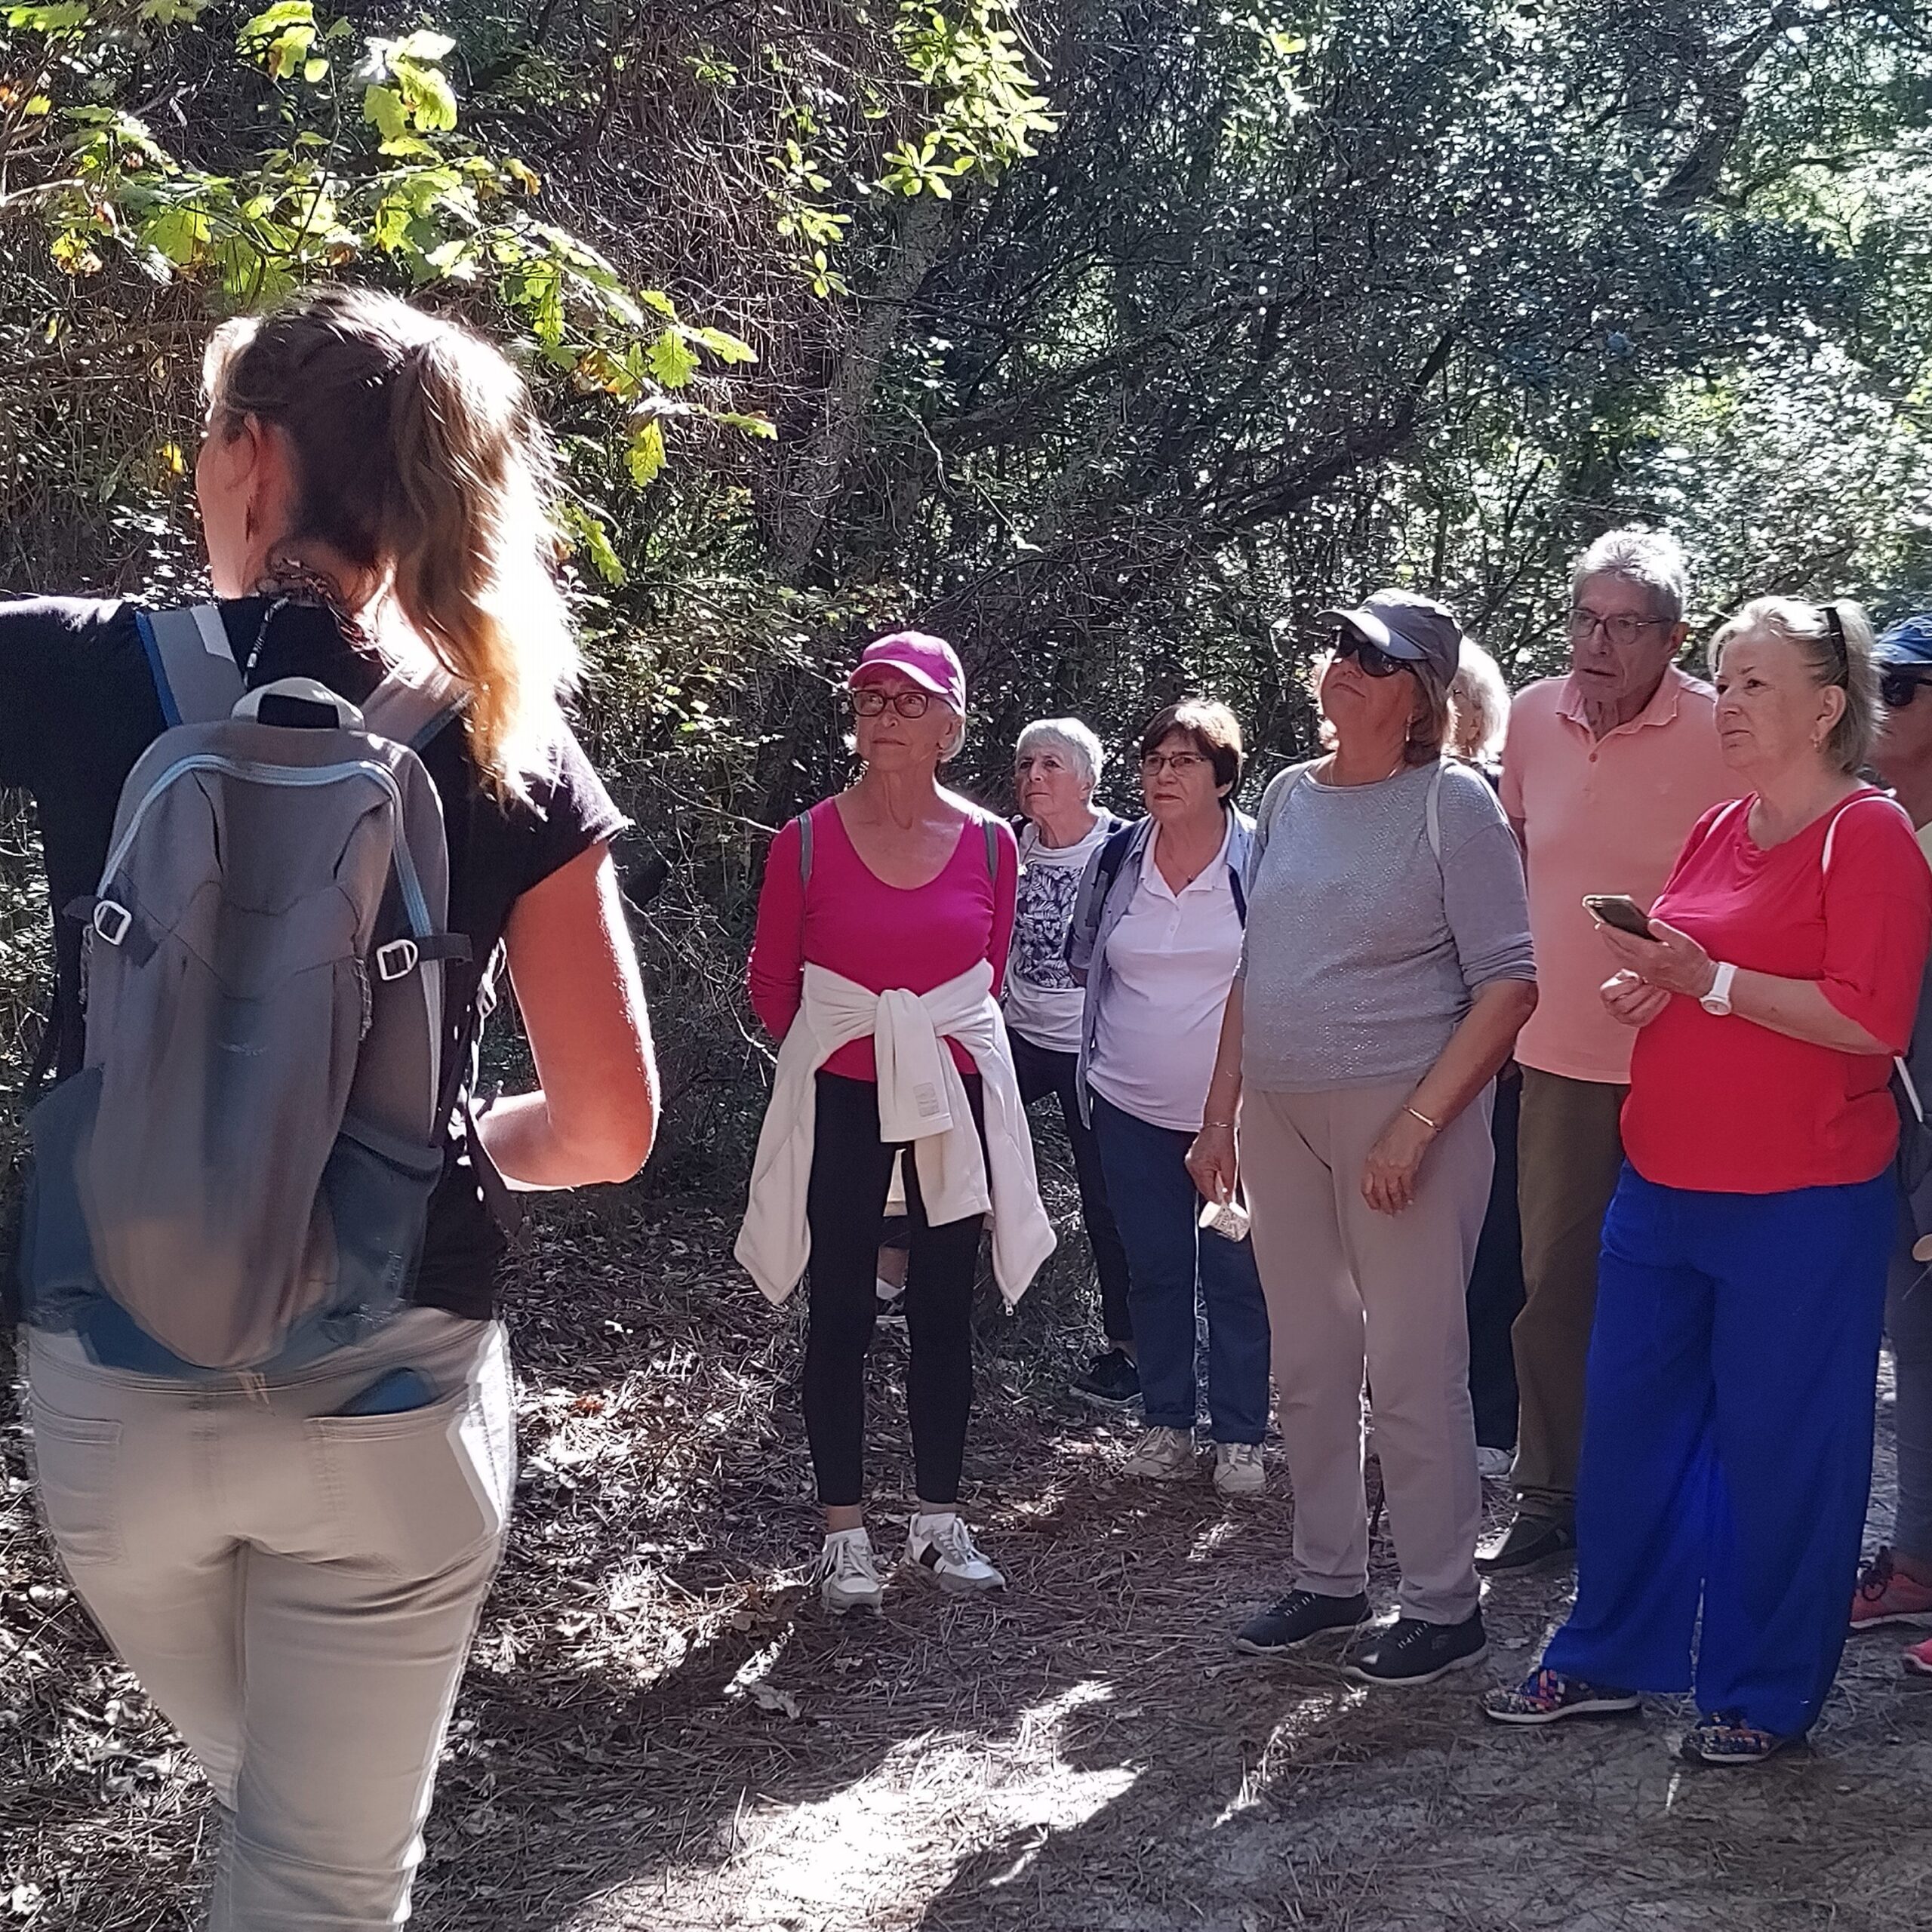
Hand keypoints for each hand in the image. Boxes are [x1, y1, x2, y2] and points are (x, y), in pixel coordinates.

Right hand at [1185, 1121, 1238, 1203]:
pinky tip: (1218, 1167)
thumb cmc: (1224, 1138)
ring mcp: (1191, 1161)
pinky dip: (1209, 1173)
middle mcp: (1192, 1166)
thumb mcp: (1230, 1164)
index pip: (1208, 1193)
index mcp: (1199, 1169)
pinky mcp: (1193, 1157)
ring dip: (1213, 1181)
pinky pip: (1201, 1172)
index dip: (1219, 1199)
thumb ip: (1229, 1185)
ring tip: (1223, 1171)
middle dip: (1216, 1190)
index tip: (1227, 1204)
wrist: (1219, 1122)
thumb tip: (1228, 1199)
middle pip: (1204, 1188)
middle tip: (1228, 1188)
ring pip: (1203, 1180)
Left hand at [1360, 1108, 1434, 1215]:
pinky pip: (1406, 1187)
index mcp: (1371, 1161)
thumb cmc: (1399, 1131)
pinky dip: (1408, 1195)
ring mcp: (1393, 1169)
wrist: (1413, 1124)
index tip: (1374, 1206)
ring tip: (1399, 1210)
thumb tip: (1379, 1177)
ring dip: (1396, 1203)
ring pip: (1393, 1192)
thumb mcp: (1380, 1147)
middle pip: (1380, 1192)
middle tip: (1388, 1213)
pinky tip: (1410, 1200)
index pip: (1366, 1186)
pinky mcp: (1407, 1169)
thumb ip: (1378, 1162)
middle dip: (1384, 1205)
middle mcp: (1380, 1166)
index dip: (1370, 1199)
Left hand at [1595, 917, 1715, 998]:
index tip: (1601, 923)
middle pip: (1617, 949)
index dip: (1611, 930)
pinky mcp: (1646, 976)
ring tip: (1608, 936)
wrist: (1700, 982)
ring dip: (1611, 946)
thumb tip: (1650, 922)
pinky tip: (1620, 949)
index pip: (1624, 939)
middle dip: (1607, 937)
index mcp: (1651, 953)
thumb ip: (1665, 932)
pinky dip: (1619, 954)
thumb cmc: (1694, 961)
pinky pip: (1626, 964)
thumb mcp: (1684, 942)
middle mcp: (1643, 963)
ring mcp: (1643, 971)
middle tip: (1600, 927)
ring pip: (1620, 957)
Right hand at [1601, 969, 1669, 1028]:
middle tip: (1653, 983)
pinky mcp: (1637, 1023)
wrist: (1637, 989)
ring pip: (1636, 1014)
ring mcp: (1624, 1018)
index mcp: (1607, 994)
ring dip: (1651, 1001)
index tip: (1638, 979)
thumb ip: (1631, 972)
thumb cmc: (1632, 977)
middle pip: (1623, 1005)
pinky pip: (1647, 1018)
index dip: (1624, 987)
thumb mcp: (1628, 972)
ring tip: (1661, 989)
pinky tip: (1665, 995)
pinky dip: (1658, 1006)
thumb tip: (1641, 968)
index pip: (1608, 993)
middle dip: (1641, 993)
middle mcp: (1612, 1009)